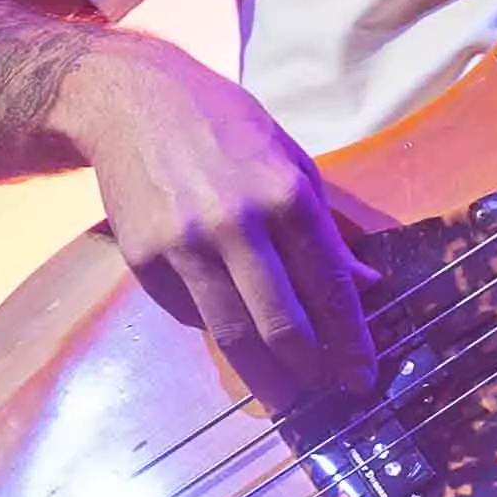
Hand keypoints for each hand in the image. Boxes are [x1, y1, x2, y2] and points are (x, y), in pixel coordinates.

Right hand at [71, 46, 375, 413]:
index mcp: (285, 193)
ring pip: (233, 332)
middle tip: (324, 393)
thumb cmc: (221, 124)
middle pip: (281, 323)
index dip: (350, 341)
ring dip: (264, 375)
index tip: (362, 377)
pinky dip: (216, 330)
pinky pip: (191, 311)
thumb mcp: (289, 158)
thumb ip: (327, 225)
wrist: (130, 101)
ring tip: (283, 396)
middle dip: (309, 369)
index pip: (329, 286)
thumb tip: (366, 285)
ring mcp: (186, 244)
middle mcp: (237, 223)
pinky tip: (232, 337)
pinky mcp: (146, 259)